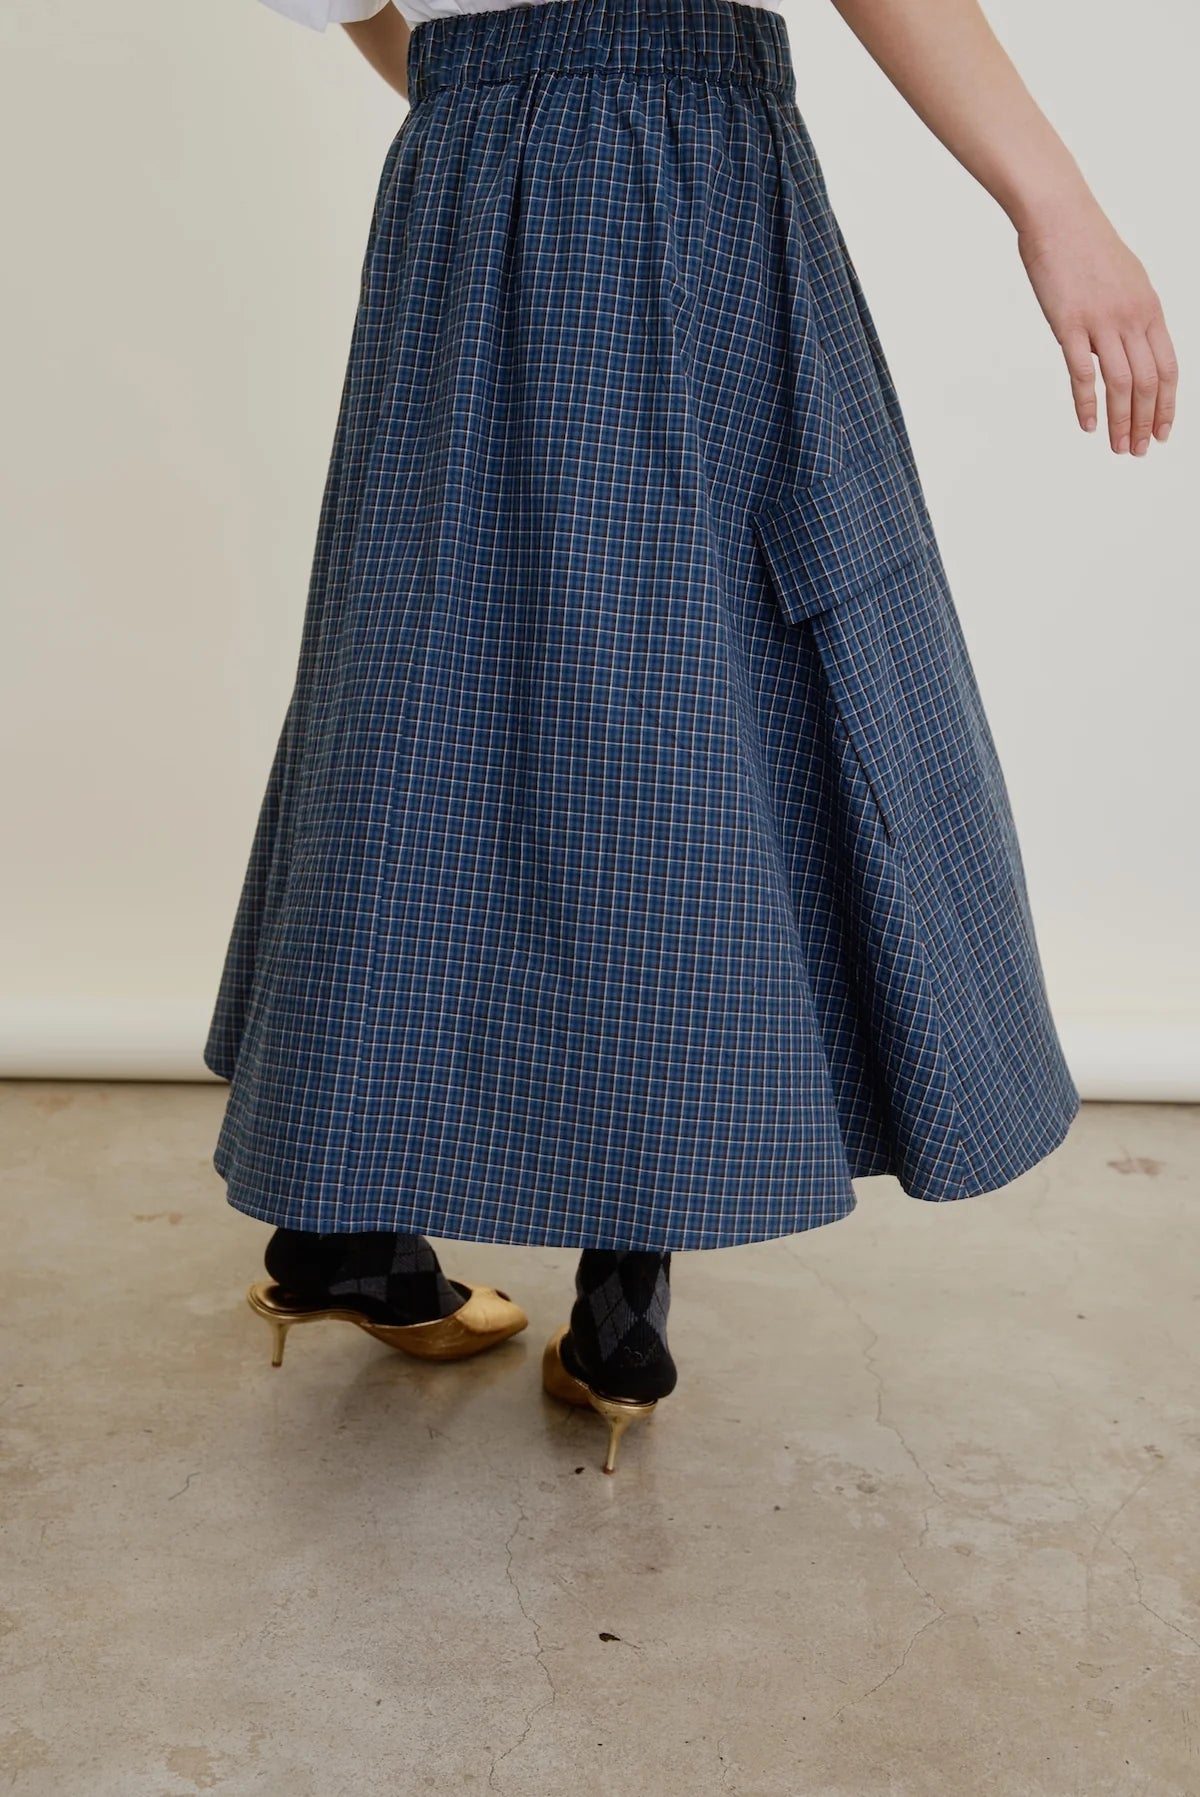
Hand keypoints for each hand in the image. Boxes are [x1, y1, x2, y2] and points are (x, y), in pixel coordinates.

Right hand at [1016, 199, 1177, 454]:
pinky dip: (1087, 404)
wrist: (1060, 217)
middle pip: (1147, 383)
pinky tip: (1088, 425)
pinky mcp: (1070, 325)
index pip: (1167, 368)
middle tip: (1138, 451)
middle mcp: (1132, 318)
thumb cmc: (1088, 246)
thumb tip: (1135, 344)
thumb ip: (1134, 315)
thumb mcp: (1128, 280)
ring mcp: (1101, 322)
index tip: (1162, 433)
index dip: (1167, 405)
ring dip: (1121, 422)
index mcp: (1150, 309)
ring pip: (1121, 384)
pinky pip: (1083, 374)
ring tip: (1119, 447)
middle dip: (1146, 423)